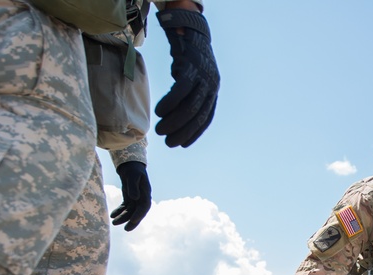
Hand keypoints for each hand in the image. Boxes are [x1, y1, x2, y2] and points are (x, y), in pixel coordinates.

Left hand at [110, 161, 151, 231]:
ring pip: (130, 211)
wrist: (131, 166)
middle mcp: (142, 198)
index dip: (139, 214)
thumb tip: (134, 198)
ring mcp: (135, 199)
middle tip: (126, 229)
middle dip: (132, 221)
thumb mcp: (133, 176)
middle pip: (138, 212)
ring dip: (123, 217)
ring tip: (114, 222)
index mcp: (146, 193)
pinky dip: (119, 212)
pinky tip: (112, 215)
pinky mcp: (129, 199)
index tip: (132, 220)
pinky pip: (124, 208)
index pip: (144, 207)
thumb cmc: (133, 170)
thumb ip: (133, 186)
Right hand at [155, 8, 218, 147]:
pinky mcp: (190, 68)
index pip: (206, 119)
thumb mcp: (196, 80)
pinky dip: (169, 104)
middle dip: (182, 131)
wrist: (191, 33)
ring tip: (160, 130)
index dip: (194, 133)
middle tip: (167, 141)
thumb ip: (191, 97)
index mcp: (213, 92)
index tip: (182, 144)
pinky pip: (181, 91)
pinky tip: (159, 112)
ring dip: (174, 121)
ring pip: (189, 106)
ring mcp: (203, 77)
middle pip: (197, 115)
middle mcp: (211, 86)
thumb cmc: (190, 61)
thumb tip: (178, 118)